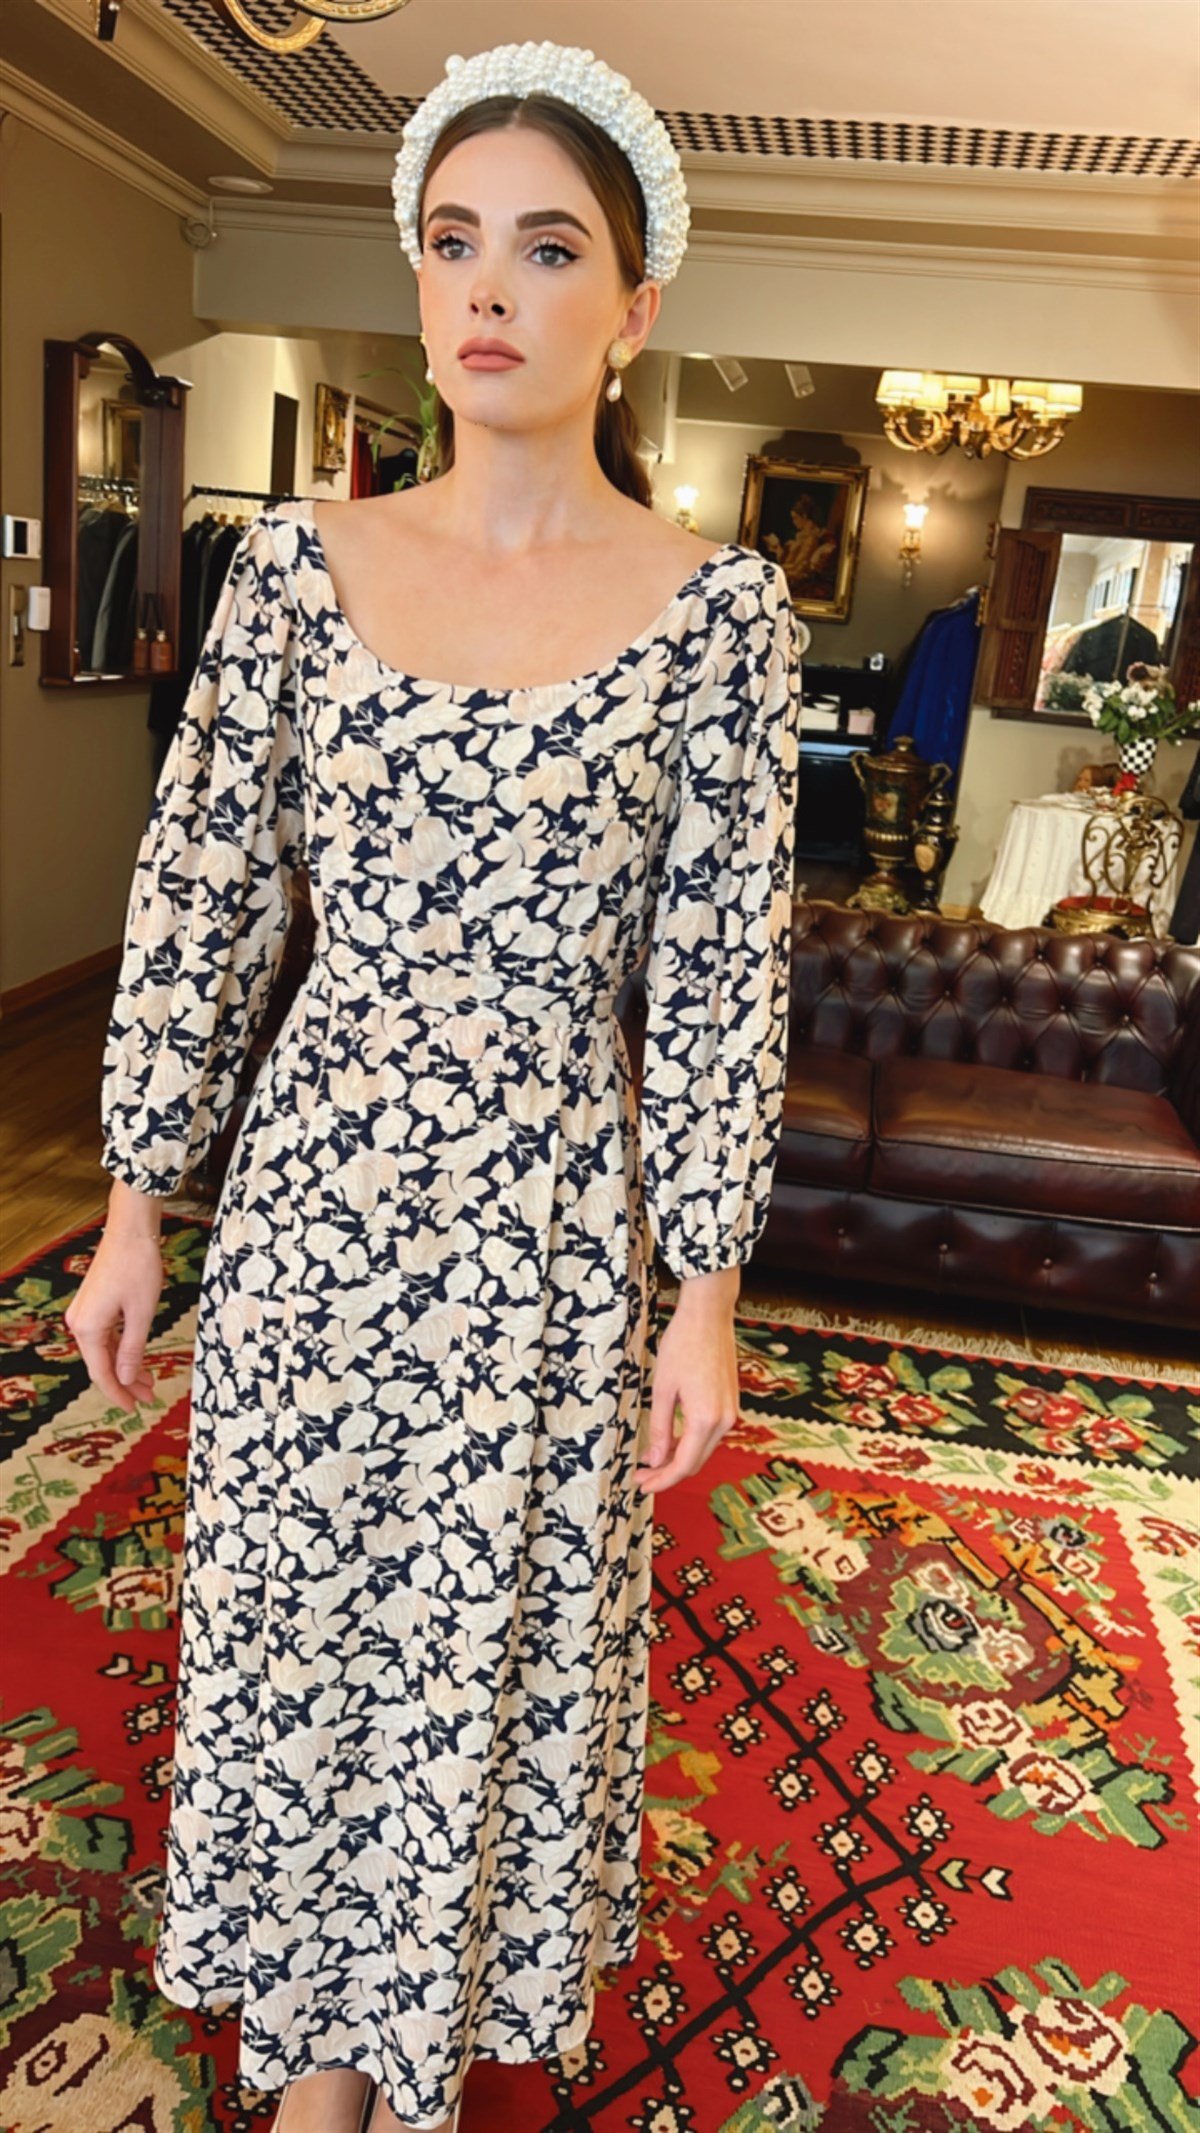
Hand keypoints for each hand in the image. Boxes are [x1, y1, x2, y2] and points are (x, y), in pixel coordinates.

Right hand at [64, 1182, 164, 1411]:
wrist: (131, 1230)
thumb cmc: (138, 1267)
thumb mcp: (141, 1314)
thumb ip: (132, 1350)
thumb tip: (124, 1380)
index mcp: (88, 1328)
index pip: (102, 1373)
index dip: (118, 1394)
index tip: (135, 1409)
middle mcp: (79, 1323)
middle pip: (101, 1364)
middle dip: (124, 1382)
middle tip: (148, 1397)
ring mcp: (84, 1313)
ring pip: (104, 1350)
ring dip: (125, 1366)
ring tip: (148, 1382)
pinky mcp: (93, 1304)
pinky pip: (105, 1335)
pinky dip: (121, 1349)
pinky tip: (137, 1358)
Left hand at [634, 1267, 740, 1495]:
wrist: (709, 1315)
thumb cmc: (683, 1345)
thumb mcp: (663, 1389)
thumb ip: (660, 1428)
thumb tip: (656, 1460)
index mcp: (706, 1419)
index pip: (683, 1465)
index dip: (661, 1480)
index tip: (641, 1484)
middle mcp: (724, 1421)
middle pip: (695, 1461)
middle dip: (667, 1472)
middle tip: (641, 1475)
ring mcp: (730, 1412)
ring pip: (703, 1449)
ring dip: (679, 1458)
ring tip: (651, 1460)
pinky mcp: (730, 1403)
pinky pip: (709, 1433)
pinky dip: (690, 1442)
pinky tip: (671, 1441)